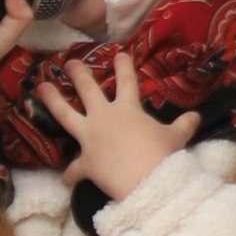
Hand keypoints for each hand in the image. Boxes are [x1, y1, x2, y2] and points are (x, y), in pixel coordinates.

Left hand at [36, 51, 199, 202]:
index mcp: (128, 109)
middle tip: (69, 62)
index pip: (126, 81)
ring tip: (40, 88)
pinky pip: (74, 169)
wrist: (148, 181)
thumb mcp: (175, 138)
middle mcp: (105, 117)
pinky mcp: (86, 162)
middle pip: (87, 89)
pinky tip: (64, 179)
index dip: (123, 66)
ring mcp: (91, 138)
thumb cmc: (162, 156)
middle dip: (78, 73)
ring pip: (65, 115)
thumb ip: (183, 126)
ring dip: (52, 100)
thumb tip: (196, 117)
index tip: (119, 53)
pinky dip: (70, 175)